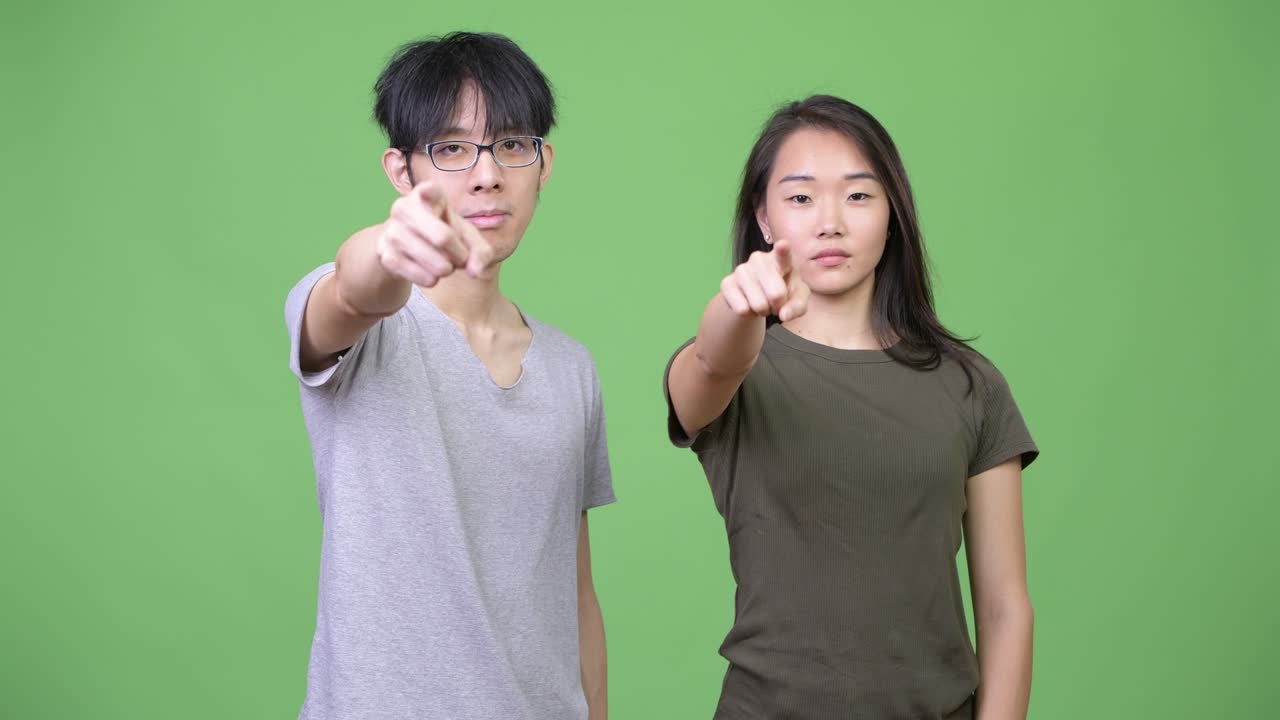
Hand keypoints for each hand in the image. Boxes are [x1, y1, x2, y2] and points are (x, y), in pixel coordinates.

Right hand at [375, 181, 494, 285]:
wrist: (406, 247)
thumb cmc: (443, 233)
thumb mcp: (466, 237)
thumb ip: (481, 252)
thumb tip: (475, 271)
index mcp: (427, 194)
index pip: (428, 191)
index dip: (428, 193)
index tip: (426, 192)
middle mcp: (404, 207)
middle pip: (443, 238)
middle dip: (461, 256)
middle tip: (461, 259)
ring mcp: (392, 231)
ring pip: (437, 263)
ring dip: (448, 270)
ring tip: (445, 264)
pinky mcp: (385, 255)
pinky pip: (424, 277)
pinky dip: (433, 279)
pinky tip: (429, 272)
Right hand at [718, 240, 809, 321]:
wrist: (755, 296)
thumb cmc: (783, 292)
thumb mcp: (797, 299)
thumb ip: (797, 306)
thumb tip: (783, 315)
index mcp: (781, 259)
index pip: (783, 253)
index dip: (783, 250)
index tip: (783, 245)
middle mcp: (759, 259)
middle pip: (776, 294)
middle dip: (778, 306)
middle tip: (776, 303)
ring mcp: (741, 269)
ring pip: (758, 305)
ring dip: (763, 311)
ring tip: (763, 303)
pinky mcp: (726, 283)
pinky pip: (742, 309)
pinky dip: (749, 314)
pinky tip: (748, 304)